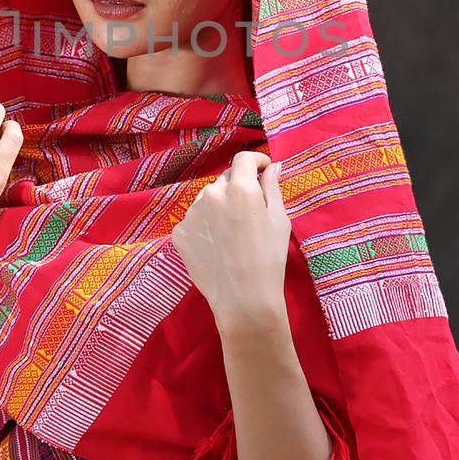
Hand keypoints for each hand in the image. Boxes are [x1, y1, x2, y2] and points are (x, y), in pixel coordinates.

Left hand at [171, 151, 290, 323]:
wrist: (243, 299)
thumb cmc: (269, 259)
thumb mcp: (279, 220)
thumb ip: (272, 187)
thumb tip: (271, 166)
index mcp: (239, 188)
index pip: (243, 159)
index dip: (255, 161)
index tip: (262, 170)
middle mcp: (211, 194)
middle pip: (225, 180)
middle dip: (238, 189)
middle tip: (249, 214)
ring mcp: (191, 213)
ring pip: (207, 200)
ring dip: (219, 207)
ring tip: (232, 235)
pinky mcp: (179, 233)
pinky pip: (194, 221)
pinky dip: (205, 227)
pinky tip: (216, 247)